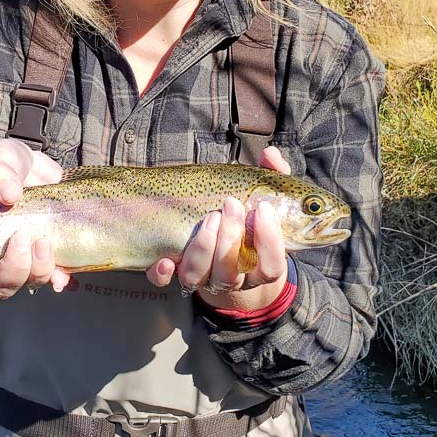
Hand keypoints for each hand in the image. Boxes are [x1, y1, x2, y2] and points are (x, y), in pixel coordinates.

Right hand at [0, 139, 71, 297]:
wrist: (34, 168)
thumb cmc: (6, 168)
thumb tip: (9, 193)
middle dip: (12, 268)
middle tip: (21, 237)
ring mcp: (25, 259)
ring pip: (28, 282)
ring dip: (38, 269)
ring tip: (44, 242)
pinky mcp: (50, 256)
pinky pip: (55, 278)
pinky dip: (59, 278)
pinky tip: (63, 274)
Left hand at [146, 146, 292, 309]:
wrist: (228, 253)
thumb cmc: (249, 220)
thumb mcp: (263, 199)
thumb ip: (272, 178)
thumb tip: (270, 154)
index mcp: (261, 264)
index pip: (271, 266)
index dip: (269, 241)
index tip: (262, 209)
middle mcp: (234, 277)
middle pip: (233, 272)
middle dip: (231, 238)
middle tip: (231, 204)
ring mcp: (205, 278)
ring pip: (202, 276)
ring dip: (204, 248)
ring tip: (209, 216)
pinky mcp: (178, 274)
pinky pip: (167, 282)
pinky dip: (164, 273)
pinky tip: (166, 260)